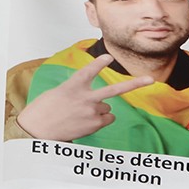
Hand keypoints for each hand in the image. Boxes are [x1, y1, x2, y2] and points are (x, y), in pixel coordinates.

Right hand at [16, 54, 153, 140]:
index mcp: (72, 85)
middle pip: (114, 90)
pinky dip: (100, 120)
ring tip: (81, 114)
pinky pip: (107, 119)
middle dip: (135, 84)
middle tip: (150, 80)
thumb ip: (76, 90)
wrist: (37, 131)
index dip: (100, 63)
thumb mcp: (58, 92)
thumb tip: (93, 100)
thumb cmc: (44, 110)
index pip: (89, 71)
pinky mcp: (93, 125)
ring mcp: (91, 113)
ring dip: (99, 110)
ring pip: (107, 108)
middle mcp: (85, 98)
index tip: (108, 57)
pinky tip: (85, 122)